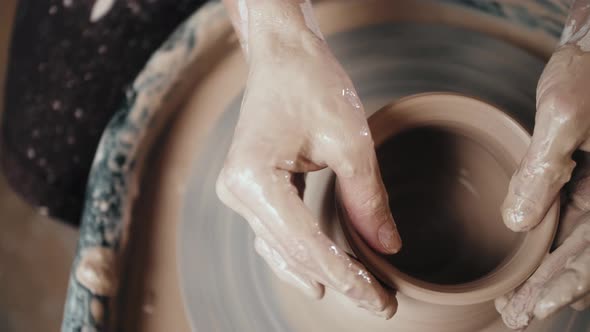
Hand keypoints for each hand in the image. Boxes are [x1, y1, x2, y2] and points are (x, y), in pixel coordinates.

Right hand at [216, 0, 399, 318]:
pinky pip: (276, 232)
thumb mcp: (350, 142)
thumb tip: (387, 247)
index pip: (307, 244)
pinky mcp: (250, 187)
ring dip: (319, 271)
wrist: (284, 55)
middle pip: (293, 252)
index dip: (346, 277)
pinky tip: (323, 272)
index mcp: (254, 179)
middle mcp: (237, 191)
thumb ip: (367, 200)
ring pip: (282, 248)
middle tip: (381, 304)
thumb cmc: (311, 85)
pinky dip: (303, 253)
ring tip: (358, 294)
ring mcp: (239, 191)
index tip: (380, 302)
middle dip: (338, 279)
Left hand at [497, 44, 589, 328]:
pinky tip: (534, 272)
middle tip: (517, 316)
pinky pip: (576, 231)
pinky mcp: (589, 191)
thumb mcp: (563, 113)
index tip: (532, 306)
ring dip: (552, 281)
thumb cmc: (588, 73)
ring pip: (582, 251)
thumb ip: (542, 168)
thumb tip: (518, 222)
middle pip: (589, 261)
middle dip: (553, 292)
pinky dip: (555, 256)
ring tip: (519, 307)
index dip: (565, 283)